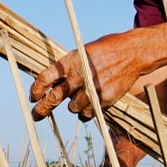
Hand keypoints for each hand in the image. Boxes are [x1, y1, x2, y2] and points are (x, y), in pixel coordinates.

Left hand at [29, 31, 148, 120]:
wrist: (132, 53)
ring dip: (73, 106)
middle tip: (36, 115)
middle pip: (53, 98)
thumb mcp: (83, 52)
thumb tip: (52, 82)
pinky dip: (87, 111)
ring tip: (81, 98)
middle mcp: (79, 76)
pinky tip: (91, 104)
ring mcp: (92, 89)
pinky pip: (88, 113)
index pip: (45, 78)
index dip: (36, 89)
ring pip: (72, 108)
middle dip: (42, 109)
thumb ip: (69, 67)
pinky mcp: (104, 99)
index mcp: (71, 61)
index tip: (33, 97)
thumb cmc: (106, 51)